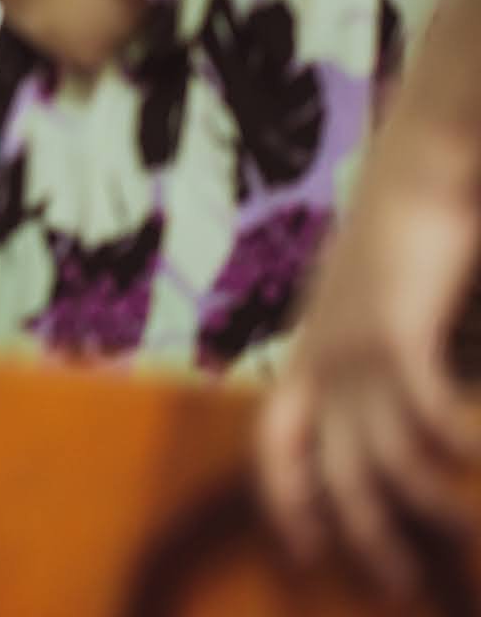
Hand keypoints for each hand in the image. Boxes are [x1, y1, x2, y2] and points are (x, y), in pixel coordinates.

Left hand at [256, 119, 480, 599]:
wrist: (414, 161)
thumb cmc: (401, 227)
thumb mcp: (368, 297)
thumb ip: (373, 347)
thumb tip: (391, 397)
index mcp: (307, 349)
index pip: (274, 443)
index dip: (285, 502)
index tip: (305, 551)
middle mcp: (321, 356)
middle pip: (331, 475)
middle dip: (364, 539)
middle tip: (399, 588)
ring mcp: (354, 346)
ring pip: (384, 461)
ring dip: (427, 510)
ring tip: (465, 537)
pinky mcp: (394, 332)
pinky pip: (427, 419)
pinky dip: (460, 447)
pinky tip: (479, 460)